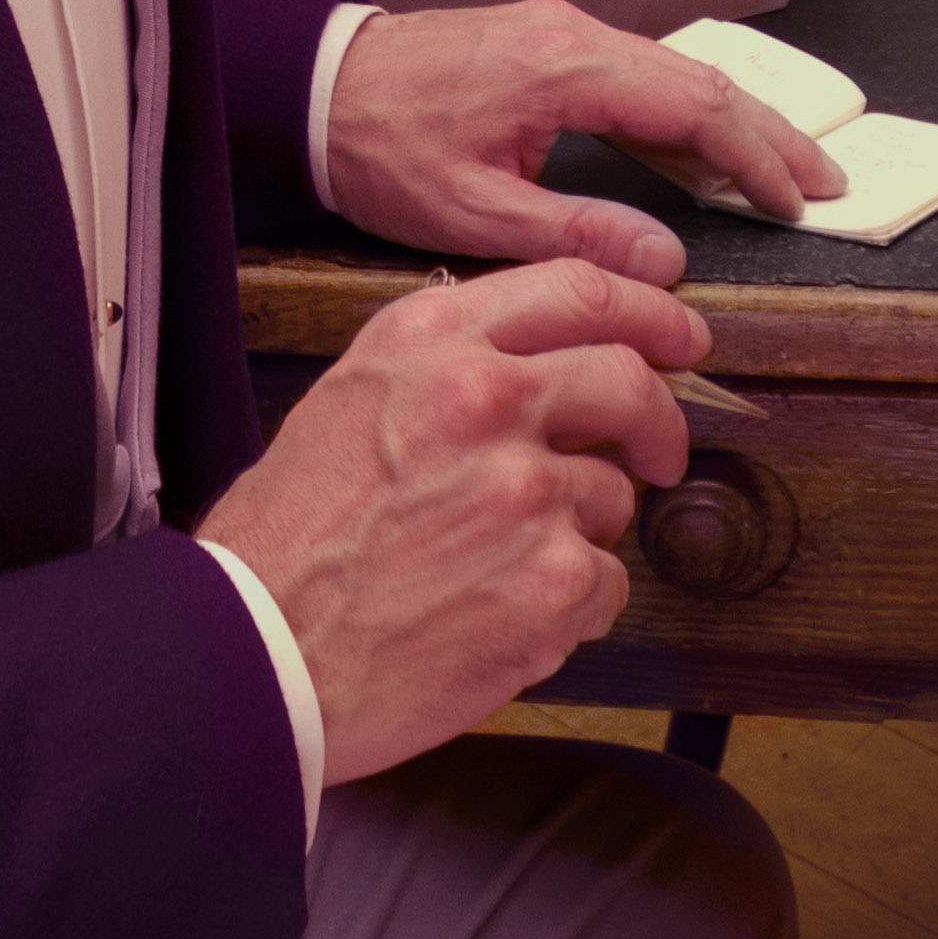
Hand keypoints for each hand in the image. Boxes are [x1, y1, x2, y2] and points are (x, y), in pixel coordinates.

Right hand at [200, 261, 705, 781]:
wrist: (256, 649)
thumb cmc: (289, 538)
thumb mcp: (355, 398)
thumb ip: (450, 364)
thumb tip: (542, 364)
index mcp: (434, 341)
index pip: (582, 289)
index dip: (652, 313)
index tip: (681, 337)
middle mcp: (487, 398)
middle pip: (630, 382)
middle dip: (658, 424)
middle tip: (656, 454)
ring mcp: (526, 490)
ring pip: (613, 499)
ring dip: (579, 534)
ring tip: (497, 567)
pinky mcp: (550, 581)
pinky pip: (605, 585)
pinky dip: (569, 609)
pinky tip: (498, 618)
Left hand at [323, 0, 844, 278]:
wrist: (316, 85)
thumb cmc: (380, 145)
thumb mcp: (474, 212)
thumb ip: (577, 234)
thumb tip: (666, 261)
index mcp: (565, 69)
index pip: (693, 108)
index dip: (755, 157)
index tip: (798, 201)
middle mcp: (573, 34)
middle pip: (701, 80)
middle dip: (771, 133)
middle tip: (826, 181)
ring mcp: (561, 30)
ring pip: (675, 71)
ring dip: (733, 119)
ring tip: (783, 168)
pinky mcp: (546, 41)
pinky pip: (640, 71)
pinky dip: (687, 109)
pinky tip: (703, 148)